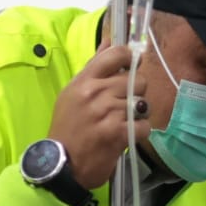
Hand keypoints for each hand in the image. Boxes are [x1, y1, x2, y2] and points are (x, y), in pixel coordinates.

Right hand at [48, 44, 150, 188]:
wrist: (61, 164)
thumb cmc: (68, 127)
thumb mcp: (73, 93)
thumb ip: (95, 67)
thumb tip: (110, 41)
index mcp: (84, 81)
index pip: (116, 55)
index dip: (130, 58)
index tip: (133, 66)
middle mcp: (96, 93)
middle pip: (137, 81)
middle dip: (136, 93)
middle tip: (124, 105)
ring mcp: (107, 113)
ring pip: (142, 104)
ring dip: (138, 114)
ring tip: (124, 122)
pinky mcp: (118, 133)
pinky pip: (144, 125)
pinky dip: (139, 131)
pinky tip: (127, 135)